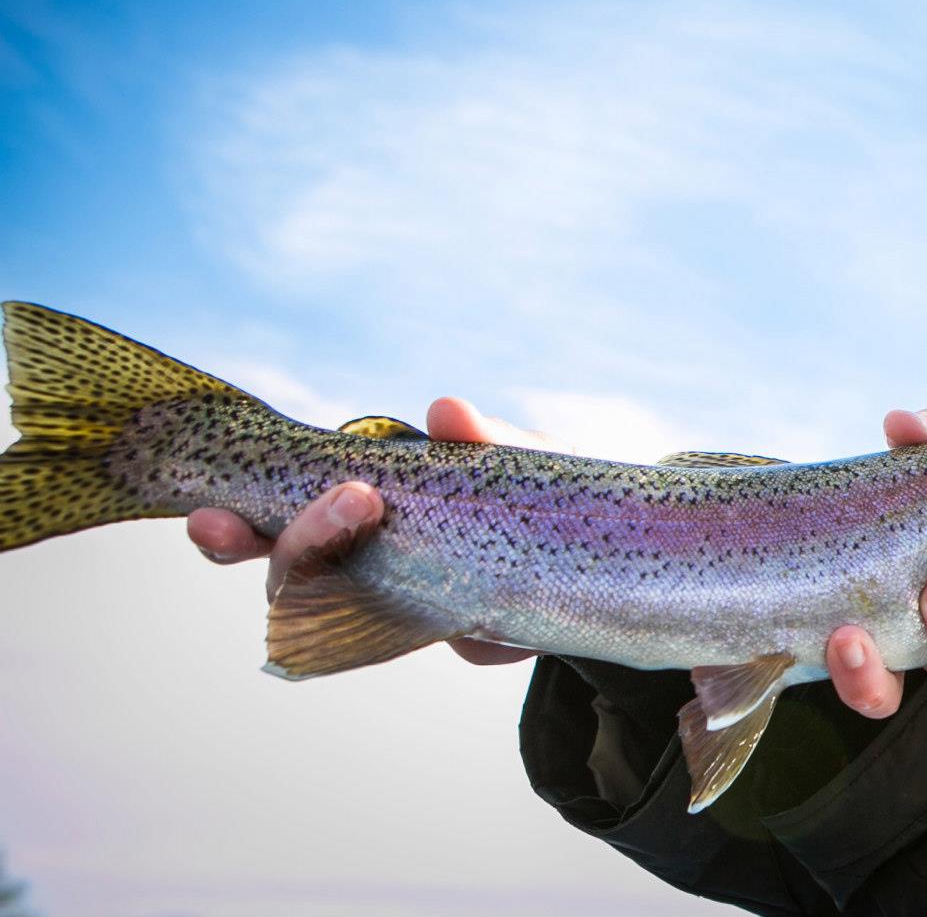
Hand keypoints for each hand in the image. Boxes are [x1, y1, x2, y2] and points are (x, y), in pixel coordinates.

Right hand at [185, 396, 554, 665]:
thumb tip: (444, 411)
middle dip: (283, 544)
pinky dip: (391, 623)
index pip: (270, 516)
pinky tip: (433, 601)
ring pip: (321, 608)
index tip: (213, 514)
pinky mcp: (435, 629)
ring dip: (330, 576)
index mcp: (353, 502)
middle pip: (284, 570)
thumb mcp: (512, 454)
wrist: (590, 548)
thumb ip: (480, 436)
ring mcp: (390, 598)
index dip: (229, 525)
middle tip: (350, 501)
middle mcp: (356, 554)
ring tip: (372, 517)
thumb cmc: (530, 487)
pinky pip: (391, 639)